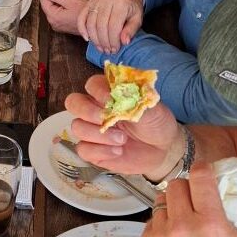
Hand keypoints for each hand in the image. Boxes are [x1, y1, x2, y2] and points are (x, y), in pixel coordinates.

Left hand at [38, 0, 87, 32]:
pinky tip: (75, 7)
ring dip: (66, 1)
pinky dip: (68, 7)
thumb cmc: (86, 15)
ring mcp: (58, 25)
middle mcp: (53, 22)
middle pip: (51, 3)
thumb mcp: (69, 0)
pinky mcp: (63, 25)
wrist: (97, 25)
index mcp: (52, 16)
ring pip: (57, 7)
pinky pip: (61, 13)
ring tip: (76, 2)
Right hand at [65, 73, 182, 177]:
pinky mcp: (93, 150)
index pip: (91, 85)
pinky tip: (118, 152)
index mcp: (108, 94)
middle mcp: (95, 109)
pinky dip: (100, 151)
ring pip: (77, 127)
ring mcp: (92, 130)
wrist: (163, 149)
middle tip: (104, 119)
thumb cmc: (155, 123)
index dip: (98, 91)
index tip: (111, 100)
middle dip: (86, 111)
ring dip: (98, 134)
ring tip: (122, 140)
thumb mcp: (153, 109)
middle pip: (73, 103)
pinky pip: (83, 149)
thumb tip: (122, 96)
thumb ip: (136, 101)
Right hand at [77, 0, 143, 51]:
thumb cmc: (131, 10)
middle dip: (104, 42)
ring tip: (101, 48)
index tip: (115, 50)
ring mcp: (96, 1)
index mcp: (121, 4)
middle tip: (108, 51)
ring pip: (90, 24)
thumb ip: (131, 31)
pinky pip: (81, 18)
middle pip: (101, 26)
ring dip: (94, 39)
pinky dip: (82, 30)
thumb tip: (124, 42)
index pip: (114, 26)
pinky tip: (87, 39)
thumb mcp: (137, 20)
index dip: (113, 40)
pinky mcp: (88, 4)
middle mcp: (107, 0)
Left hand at [141, 165, 236, 236]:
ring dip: (173, 208)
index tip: (203, 172)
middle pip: (176, 185)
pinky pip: (153, 222)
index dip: (203, 170)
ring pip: (161, 202)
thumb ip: (222, 214)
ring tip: (183, 226)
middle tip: (193, 201)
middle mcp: (182, 225)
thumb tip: (212, 192)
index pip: (200, 177)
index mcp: (210, 223)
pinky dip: (162, 226)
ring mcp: (160, 235)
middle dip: (186, 189)